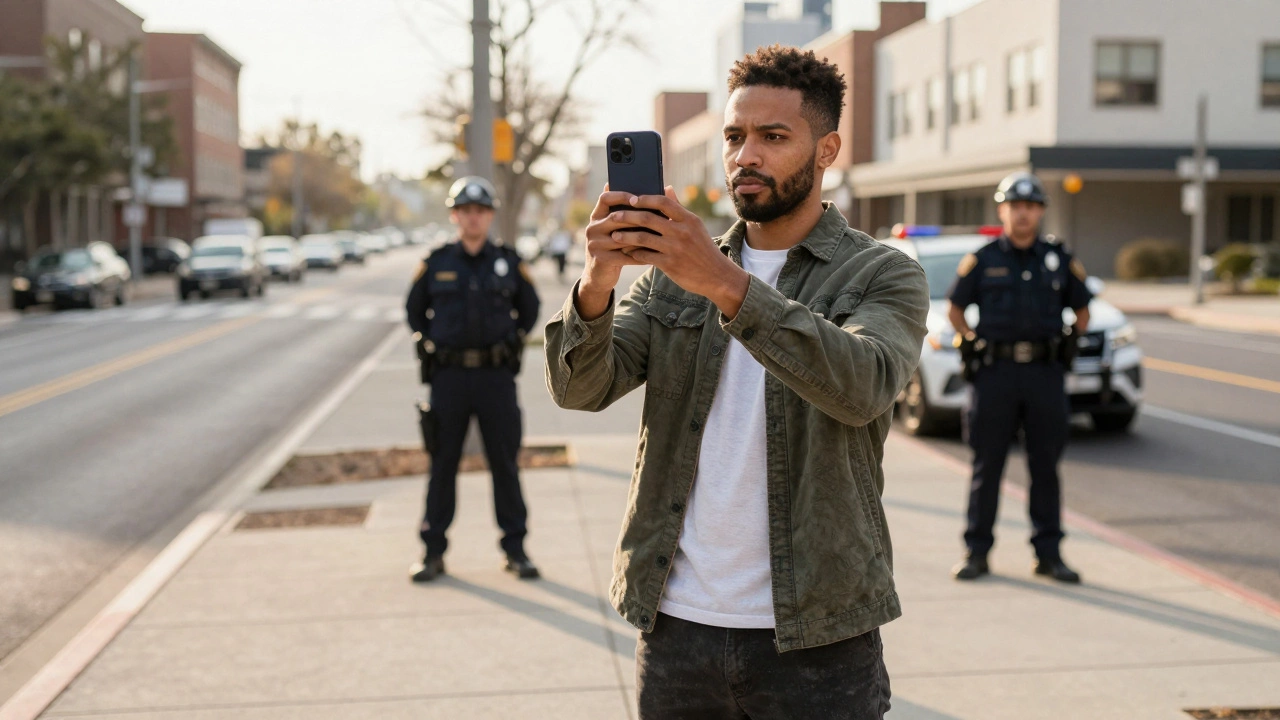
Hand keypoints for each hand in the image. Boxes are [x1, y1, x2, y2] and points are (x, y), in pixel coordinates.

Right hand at [576, 184, 648, 319]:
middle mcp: (592, 228)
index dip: (621, 195)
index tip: (637, 197)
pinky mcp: (600, 259)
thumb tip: (652, 195)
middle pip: (615, 217)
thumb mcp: (616, 230)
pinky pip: (624, 256)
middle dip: (637, 217)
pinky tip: (655, 254)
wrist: (598, 276)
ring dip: (641, 236)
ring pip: (622, 237)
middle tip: (657, 217)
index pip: (605, 198)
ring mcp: (594, 244)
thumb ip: (627, 215)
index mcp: (596, 216)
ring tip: (659, 235)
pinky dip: (641, 255)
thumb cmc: (615, 248)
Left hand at [609, 187, 749, 317]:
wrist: (716, 276)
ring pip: (643, 237)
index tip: (631, 199)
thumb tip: (666, 188)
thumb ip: (678, 208)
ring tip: (614, 235)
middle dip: (628, 216)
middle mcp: (682, 232)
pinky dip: (634, 253)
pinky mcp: (670, 265)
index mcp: (688, 219)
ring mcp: (675, 248)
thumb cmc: (703, 248)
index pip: (663, 202)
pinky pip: (646, 256)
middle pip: (648, 218)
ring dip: (626, 236)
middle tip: (614, 216)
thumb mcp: (695, 226)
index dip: (644, 199)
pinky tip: (626, 251)